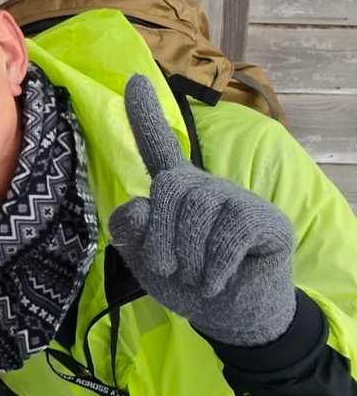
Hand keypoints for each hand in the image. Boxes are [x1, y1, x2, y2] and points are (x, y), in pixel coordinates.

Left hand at [109, 75, 295, 347]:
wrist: (229, 317)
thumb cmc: (184, 282)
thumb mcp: (143, 258)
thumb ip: (130, 229)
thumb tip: (138, 204)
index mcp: (173, 189)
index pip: (156, 146)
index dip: (144, 114)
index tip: (134, 78)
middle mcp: (204, 185)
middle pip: (169, 186)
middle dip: (159, 235)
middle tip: (166, 268)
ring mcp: (237, 198)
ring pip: (196, 210)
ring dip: (186, 257)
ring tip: (195, 278)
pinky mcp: (264, 219)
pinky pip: (227, 235)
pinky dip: (213, 269)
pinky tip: (216, 283)